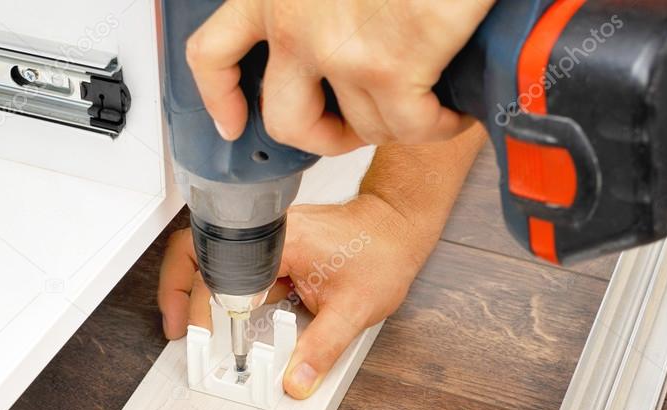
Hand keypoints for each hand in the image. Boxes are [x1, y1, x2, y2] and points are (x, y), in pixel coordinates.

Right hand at [159, 194, 436, 398]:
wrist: (398, 226)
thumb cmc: (382, 253)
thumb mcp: (355, 310)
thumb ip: (322, 349)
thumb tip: (296, 382)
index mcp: (280, 242)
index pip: (221, 272)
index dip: (203, 307)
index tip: (200, 338)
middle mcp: (267, 233)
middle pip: (199, 250)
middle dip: (178, 289)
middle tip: (177, 329)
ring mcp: (267, 236)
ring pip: (212, 254)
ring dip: (196, 286)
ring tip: (192, 325)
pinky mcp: (272, 244)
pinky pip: (236, 263)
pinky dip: (221, 287)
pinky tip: (226, 314)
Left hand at [185, 0, 493, 153]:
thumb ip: (321, 0)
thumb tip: (345, 30)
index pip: (213, 54)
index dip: (221, 98)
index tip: (232, 124)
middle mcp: (292, 24)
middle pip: (285, 119)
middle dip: (320, 137)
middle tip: (349, 132)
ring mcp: (338, 50)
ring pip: (361, 127)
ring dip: (396, 127)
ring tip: (423, 109)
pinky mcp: (390, 68)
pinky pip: (410, 128)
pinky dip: (437, 127)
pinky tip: (453, 112)